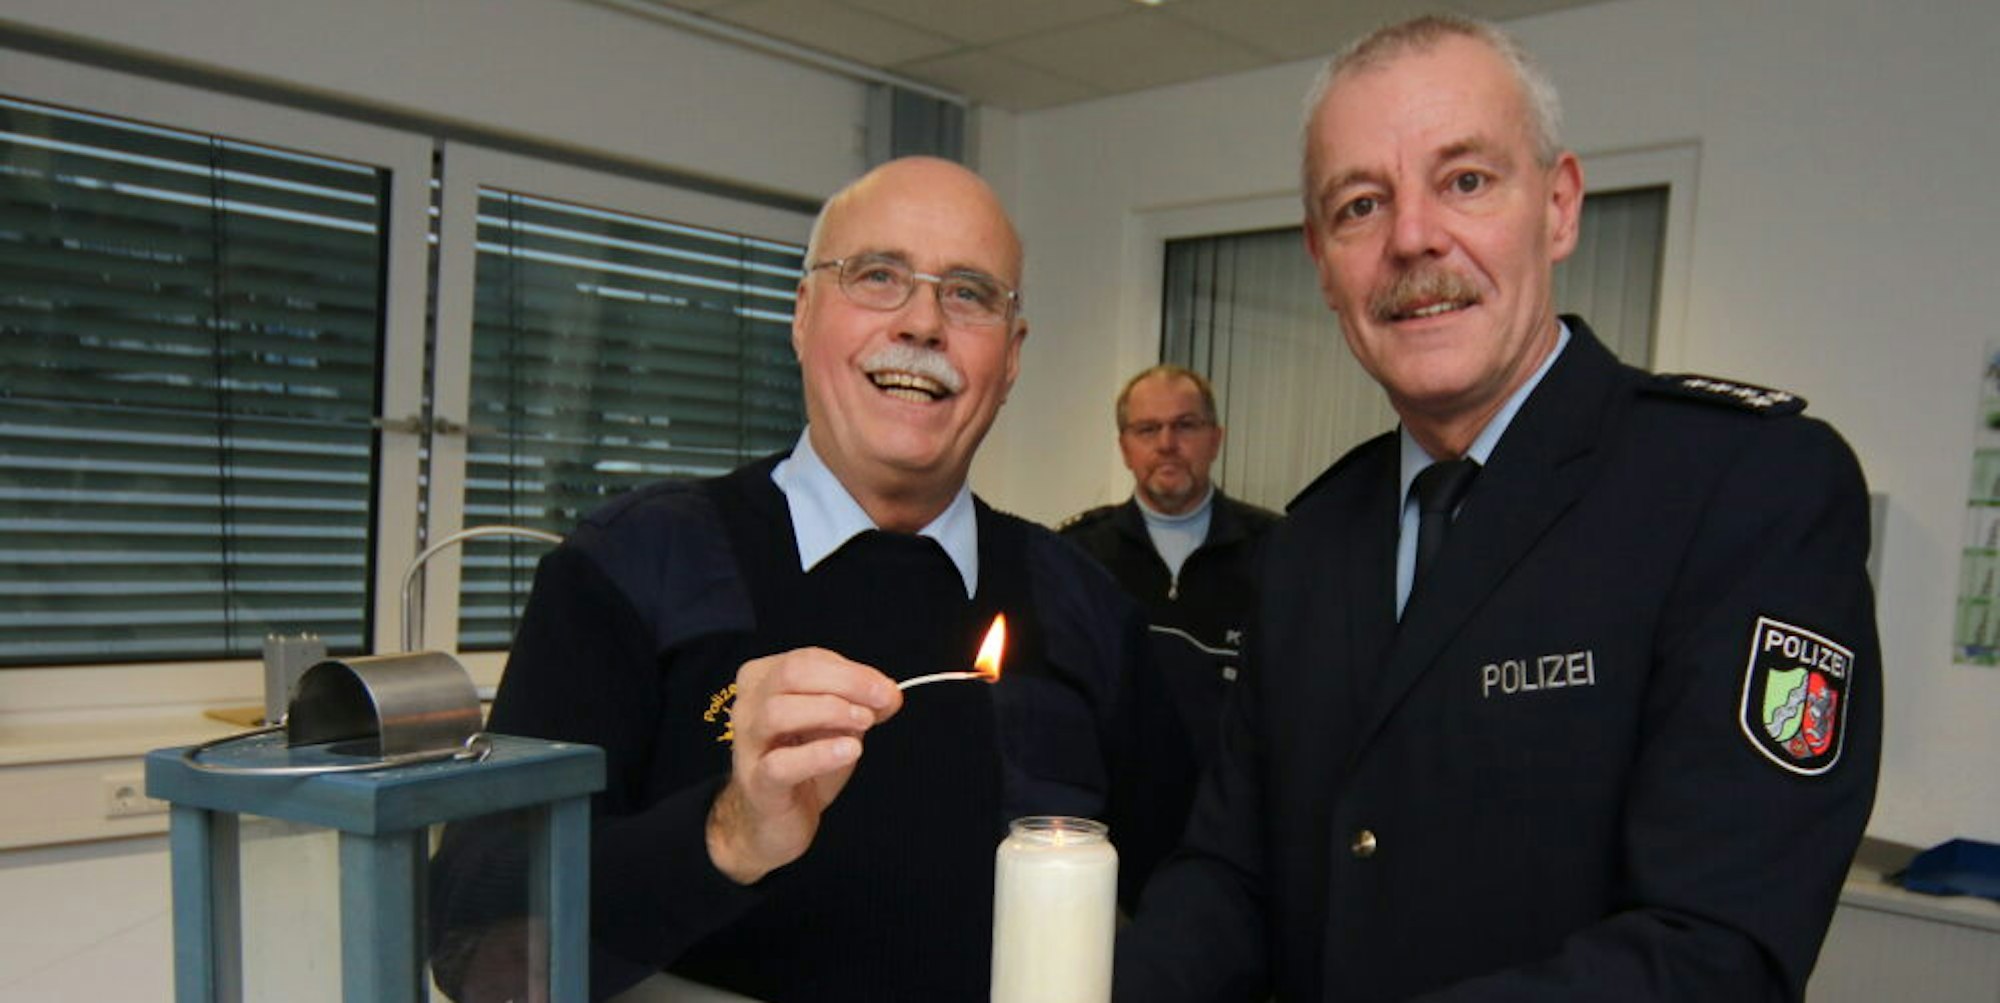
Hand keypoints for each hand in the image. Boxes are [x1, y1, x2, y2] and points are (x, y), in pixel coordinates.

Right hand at [705, 647, 901, 883]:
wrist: (772, 822)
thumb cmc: (802, 764)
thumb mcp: (834, 726)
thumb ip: (858, 704)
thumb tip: (889, 694)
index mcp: (763, 680)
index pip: (807, 659)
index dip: (853, 671)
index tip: (886, 689)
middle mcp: (747, 706)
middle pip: (791, 674)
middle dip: (846, 682)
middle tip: (882, 700)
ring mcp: (748, 745)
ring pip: (778, 712)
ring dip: (830, 711)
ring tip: (864, 724)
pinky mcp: (757, 784)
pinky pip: (781, 764)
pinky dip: (819, 753)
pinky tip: (849, 750)